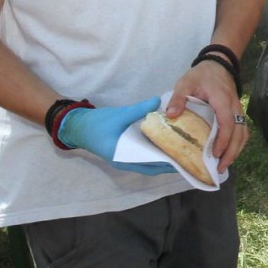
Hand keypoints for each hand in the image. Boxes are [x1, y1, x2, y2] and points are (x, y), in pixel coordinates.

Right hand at [58, 97, 175, 176]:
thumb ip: (139, 109)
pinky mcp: (127, 150)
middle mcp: (127, 162)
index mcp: (124, 159)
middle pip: (154, 165)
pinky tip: (168, 138)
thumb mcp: (119, 115)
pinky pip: (145, 152)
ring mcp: (127, 157)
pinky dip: (156, 148)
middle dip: (171, 160)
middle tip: (189, 151)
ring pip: (150, 159)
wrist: (78, 126)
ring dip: (164, 154)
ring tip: (183, 145)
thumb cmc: (97, 124)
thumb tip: (158, 101)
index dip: (168, 164)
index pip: (151, 166)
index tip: (185, 158)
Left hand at [168, 70, 248, 173]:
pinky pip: (242, 130)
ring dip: (236, 150)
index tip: (216, 154)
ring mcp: (238, 110)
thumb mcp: (185, 83)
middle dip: (232, 152)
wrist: (218, 64)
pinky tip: (229, 152)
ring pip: (244, 133)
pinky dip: (237, 143)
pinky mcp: (237, 112)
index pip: (228, 123)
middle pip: (240, 132)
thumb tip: (171, 115)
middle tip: (220, 168)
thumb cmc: (201, 75)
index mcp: (222, 100)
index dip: (223, 140)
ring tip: (224, 164)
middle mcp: (234, 106)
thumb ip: (179, 98)